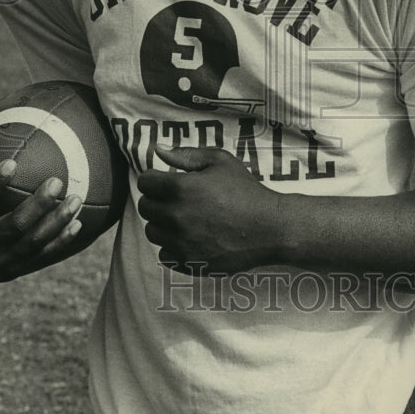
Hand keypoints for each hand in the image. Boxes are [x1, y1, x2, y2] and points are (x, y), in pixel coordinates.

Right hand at [0, 134, 85, 285]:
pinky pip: (45, 255)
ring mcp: (3, 261)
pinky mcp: (20, 269)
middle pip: (14, 226)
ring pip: (35, 242)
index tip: (12, 163)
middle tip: (56, 181)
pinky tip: (80, 222)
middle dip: (37, 205)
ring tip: (76, 198)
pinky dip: (63, 240)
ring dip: (57, 221)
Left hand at [137, 146, 279, 274]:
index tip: (165, 181)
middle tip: (176, 199)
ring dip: (162, 223)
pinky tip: (189, 237)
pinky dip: (172, 246)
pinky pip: (164, 254)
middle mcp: (175, 216)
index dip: (154, 179)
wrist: (269, 228)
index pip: (145, 183)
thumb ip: (186, 155)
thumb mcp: (220, 161)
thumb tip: (158, 150)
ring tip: (182, 218)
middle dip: (156, 200)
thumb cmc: (245, 190)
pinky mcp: (188, 263)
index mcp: (180, 188)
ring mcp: (181, 242)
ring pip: (152, 231)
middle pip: (145, 207)